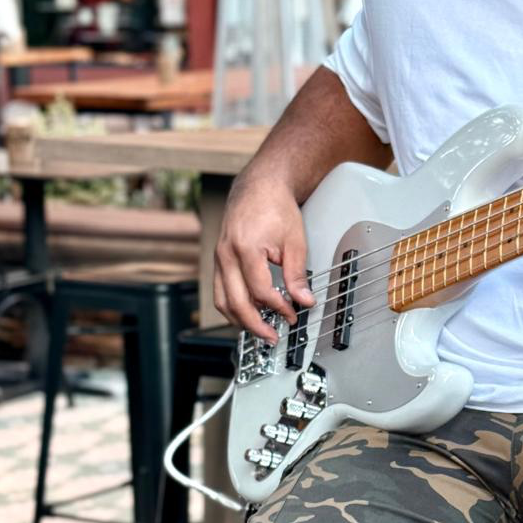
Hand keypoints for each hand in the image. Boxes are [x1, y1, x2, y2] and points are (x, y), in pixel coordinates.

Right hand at [213, 173, 313, 341]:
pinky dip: (233, 307)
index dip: (278, 308)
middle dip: (255, 325)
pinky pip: (220, 291)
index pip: (260, 291)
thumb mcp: (295, 240)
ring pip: (222, 301)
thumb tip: (304, 300)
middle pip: (236, 303)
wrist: (259, 187)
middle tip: (273, 336)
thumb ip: (297, 273)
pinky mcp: (218, 260)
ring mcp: (218, 258)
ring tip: (261, 330)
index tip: (292, 315)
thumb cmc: (275, 207)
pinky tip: (249, 314)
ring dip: (240, 321)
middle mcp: (226, 255)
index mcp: (245, 249)